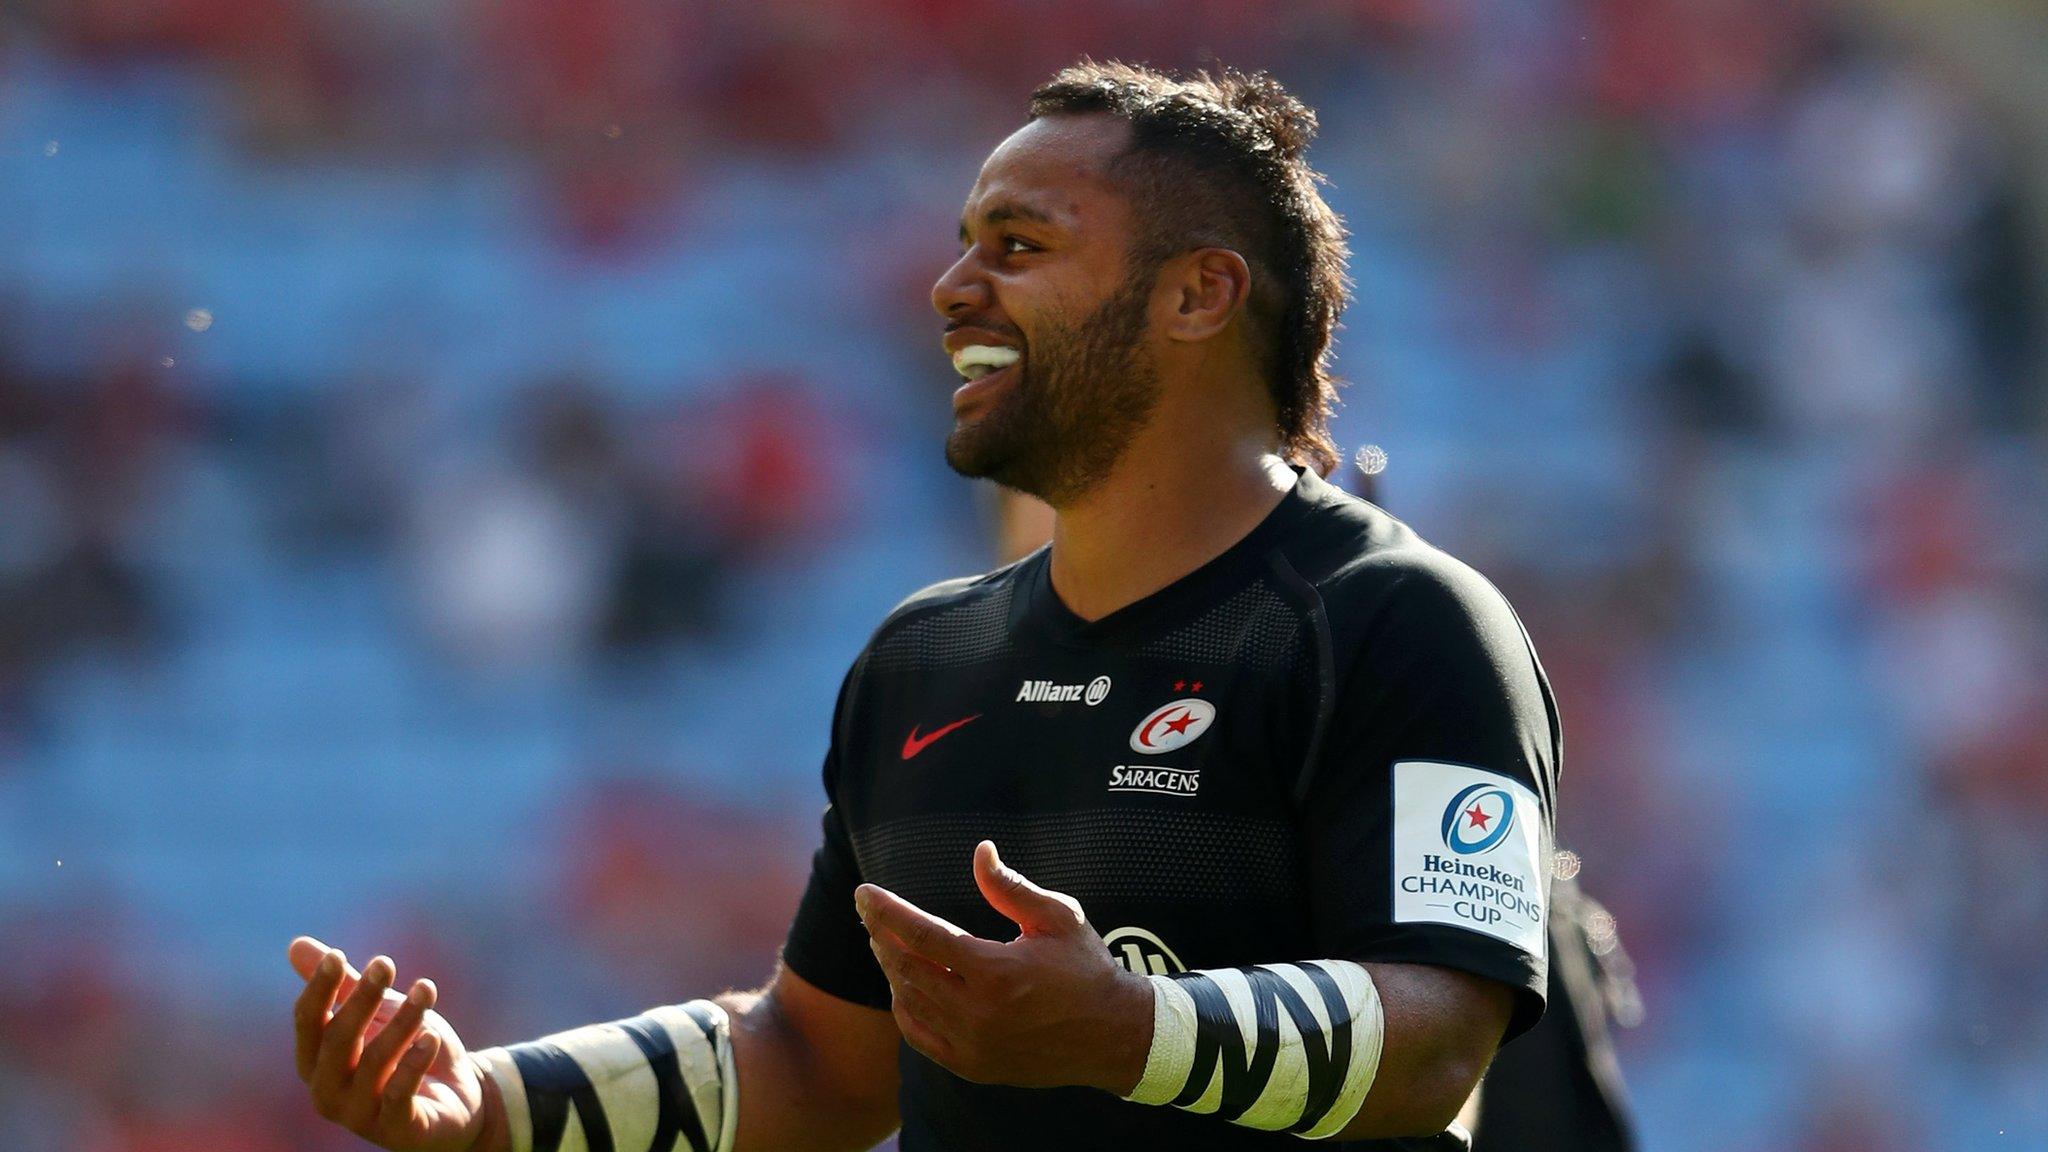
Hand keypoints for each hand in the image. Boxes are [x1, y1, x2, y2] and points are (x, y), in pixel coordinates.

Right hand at [289, 936, 502, 1151]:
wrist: (458, 1097)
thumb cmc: (407, 1051)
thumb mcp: (379, 1012)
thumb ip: (342, 986)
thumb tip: (295, 945)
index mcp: (316, 1062)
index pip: (307, 1023)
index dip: (319, 989)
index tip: (338, 955)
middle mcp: (328, 1092)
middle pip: (337, 1041)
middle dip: (361, 999)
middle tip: (385, 963)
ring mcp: (360, 1116)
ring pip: (373, 1064)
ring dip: (401, 1022)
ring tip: (425, 990)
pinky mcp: (396, 1131)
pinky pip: (399, 1096)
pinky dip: (413, 1064)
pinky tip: (430, 1037)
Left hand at [855, 841, 1153, 1094]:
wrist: (1112, 1036)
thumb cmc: (1086, 968)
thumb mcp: (1057, 917)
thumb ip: (1010, 887)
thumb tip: (980, 851)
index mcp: (997, 971)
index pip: (922, 935)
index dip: (887, 911)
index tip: (863, 892)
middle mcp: (978, 1012)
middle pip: (906, 968)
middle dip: (881, 935)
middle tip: (870, 913)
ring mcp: (972, 1044)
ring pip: (909, 1002)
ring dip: (890, 968)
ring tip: (883, 942)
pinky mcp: (973, 1066)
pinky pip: (920, 1036)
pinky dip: (904, 1008)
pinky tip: (902, 986)